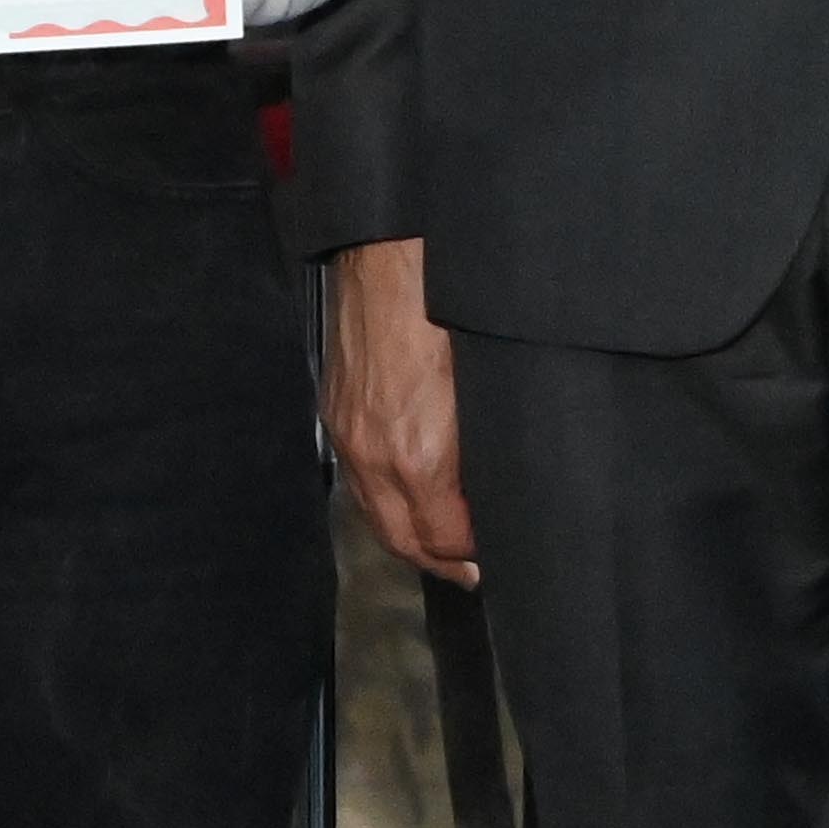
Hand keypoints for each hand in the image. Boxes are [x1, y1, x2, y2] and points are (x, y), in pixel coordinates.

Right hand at [326, 236, 478, 583]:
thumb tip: (489, 488)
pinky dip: (385, 501)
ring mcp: (350, 434)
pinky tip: (407, 496)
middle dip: (439, 561)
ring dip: (409, 536)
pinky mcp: (336, 412)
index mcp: (418, 455)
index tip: (492, 556)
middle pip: (403, 540)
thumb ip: (485, 451)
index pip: (444, 538)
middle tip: (471, 570)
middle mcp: (375, 455)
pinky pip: (359, 480)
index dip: (471, 554)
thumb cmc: (450, 312)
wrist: (391, 257)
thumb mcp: (484, 390)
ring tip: (442, 543)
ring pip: (375, 514)